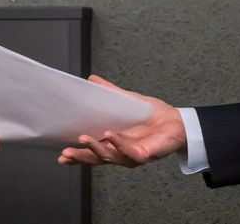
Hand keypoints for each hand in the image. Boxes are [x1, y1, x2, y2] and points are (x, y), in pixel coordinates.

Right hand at [56, 75, 185, 167]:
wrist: (177, 121)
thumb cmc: (152, 114)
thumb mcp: (126, 101)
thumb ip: (109, 93)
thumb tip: (92, 80)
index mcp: (113, 142)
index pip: (91, 151)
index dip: (77, 155)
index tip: (61, 155)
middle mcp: (120, 152)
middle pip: (96, 159)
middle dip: (80, 157)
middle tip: (66, 153)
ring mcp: (131, 155)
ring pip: (110, 157)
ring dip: (95, 149)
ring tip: (83, 139)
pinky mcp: (145, 155)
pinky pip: (129, 152)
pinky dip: (119, 144)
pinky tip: (110, 136)